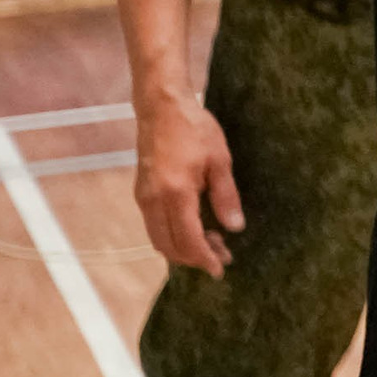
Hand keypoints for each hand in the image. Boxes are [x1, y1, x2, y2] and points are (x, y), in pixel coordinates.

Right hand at [134, 93, 243, 275]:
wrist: (162, 108)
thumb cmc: (195, 129)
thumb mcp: (220, 160)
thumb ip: (226, 196)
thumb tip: (235, 228)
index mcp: (176, 194)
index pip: (188, 240)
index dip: (205, 258)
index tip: (220, 269)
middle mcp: (154, 201)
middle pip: (169, 246)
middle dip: (194, 257)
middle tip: (222, 255)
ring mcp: (144, 198)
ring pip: (159, 239)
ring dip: (182, 248)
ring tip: (212, 243)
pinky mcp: (141, 193)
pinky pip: (154, 226)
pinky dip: (172, 235)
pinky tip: (194, 228)